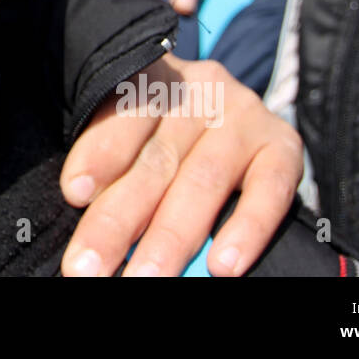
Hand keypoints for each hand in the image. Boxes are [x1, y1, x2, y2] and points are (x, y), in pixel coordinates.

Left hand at [58, 54, 302, 276]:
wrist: (233, 112)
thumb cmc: (165, 133)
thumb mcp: (137, 135)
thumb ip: (118, 171)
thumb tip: (92, 228)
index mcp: (152, 80)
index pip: (122, 114)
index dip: (99, 153)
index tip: (75, 193)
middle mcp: (199, 90)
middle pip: (155, 160)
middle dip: (119, 220)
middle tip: (91, 267)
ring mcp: (244, 115)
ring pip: (203, 180)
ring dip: (172, 237)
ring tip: (146, 278)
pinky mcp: (283, 144)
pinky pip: (268, 190)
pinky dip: (246, 230)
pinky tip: (224, 266)